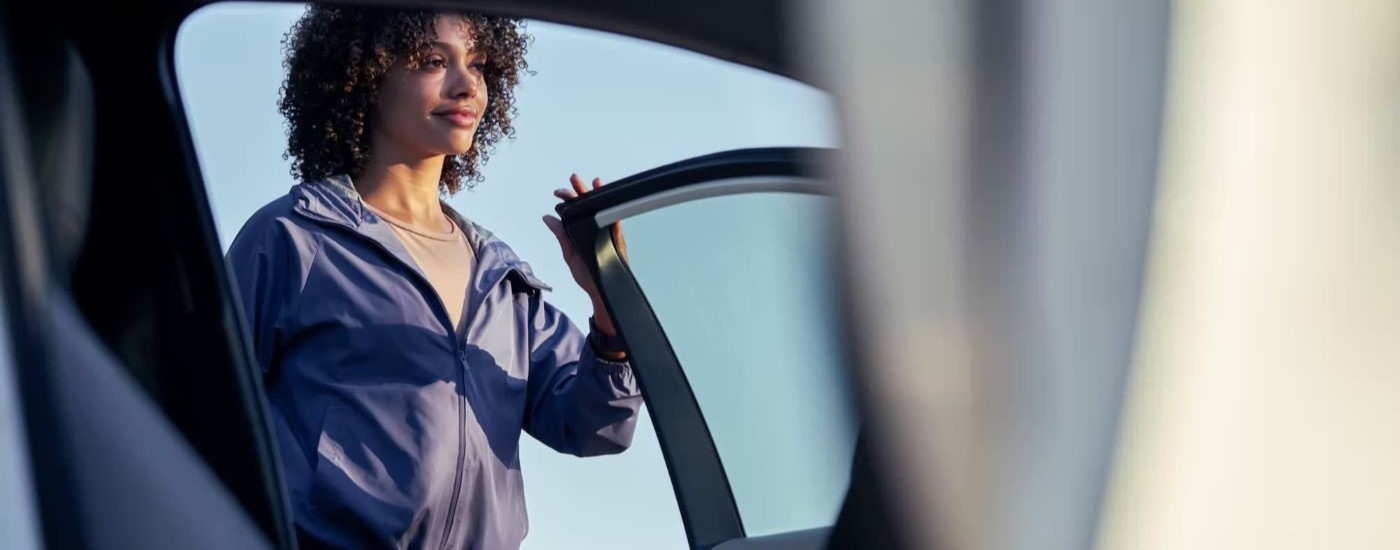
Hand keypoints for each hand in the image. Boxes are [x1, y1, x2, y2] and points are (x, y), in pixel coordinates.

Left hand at [542, 174, 628, 333]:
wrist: (601, 292)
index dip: (569, 199)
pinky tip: (609, 205)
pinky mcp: (617, 242)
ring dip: (600, 196)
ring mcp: (608, 234)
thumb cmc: (587, 274)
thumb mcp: (569, 253)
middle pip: (591, 206)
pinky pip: (616, 225)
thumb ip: (561, 234)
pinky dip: (614, 214)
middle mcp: (596, 229)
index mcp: (583, 230)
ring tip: (595, 182)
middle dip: (582, 191)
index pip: (576, 210)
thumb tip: (547, 217)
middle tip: (574, 177)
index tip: (558, 192)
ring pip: (604, 211)